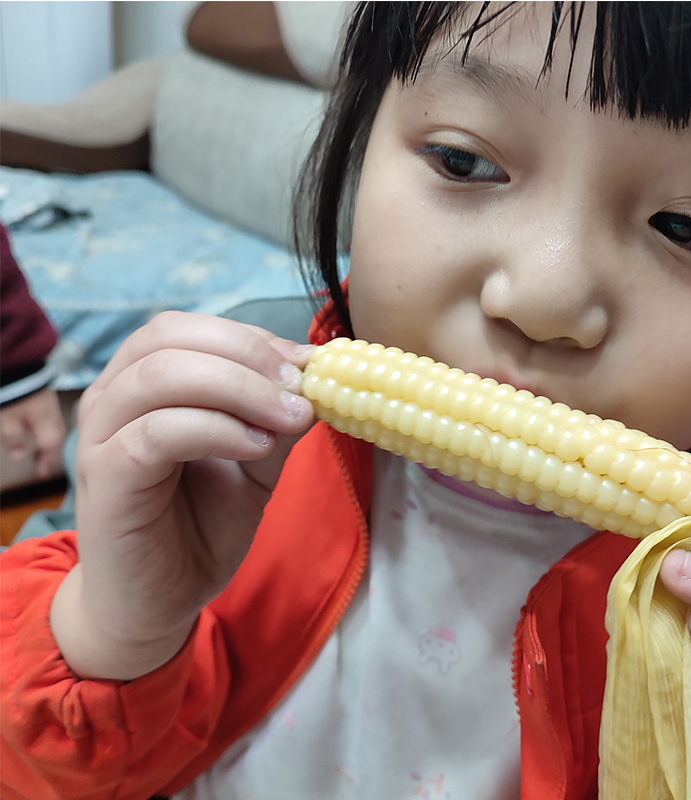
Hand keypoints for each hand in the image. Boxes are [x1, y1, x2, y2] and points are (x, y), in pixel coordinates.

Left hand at [0, 386, 65, 479]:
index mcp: (48, 427)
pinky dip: (48, 433)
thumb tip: (19, 457)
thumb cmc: (17, 394)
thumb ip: (15, 438)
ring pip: (55, 433)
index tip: (42, 476)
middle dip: (49, 456)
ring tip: (41, 455)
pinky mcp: (48, 402)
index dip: (46, 464)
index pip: (51, 451)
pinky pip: (52, 424)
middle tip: (42, 469)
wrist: (23, 365)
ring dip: (49, 445)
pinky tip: (41, 433)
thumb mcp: (10, 418)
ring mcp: (53, 410)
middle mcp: (55, 420)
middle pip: (55, 443)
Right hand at [50, 312, 315, 680]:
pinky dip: (216, 428)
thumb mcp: (255, 459)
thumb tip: (314, 373)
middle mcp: (113, 397)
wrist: (161, 598)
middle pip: (170, 337)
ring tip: (290, 416)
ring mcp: (101, 435)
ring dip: (239, 387)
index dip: (251, 338)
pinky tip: (258, 446)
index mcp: (143, 382)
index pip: (189, 328)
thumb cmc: (202, 523)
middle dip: (247, 354)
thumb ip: (275, 416)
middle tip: (301, 383)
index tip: (308, 362)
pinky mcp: (104, 477)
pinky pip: (157, 431)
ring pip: (162, 375)